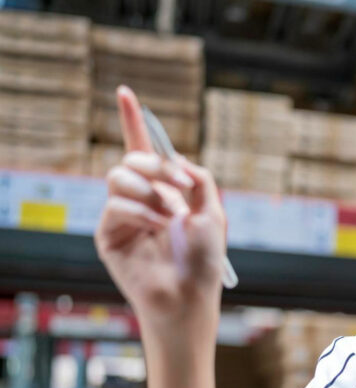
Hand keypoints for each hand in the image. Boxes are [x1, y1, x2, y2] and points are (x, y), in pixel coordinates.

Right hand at [95, 86, 225, 331]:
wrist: (190, 295)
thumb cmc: (204, 260)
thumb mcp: (214, 212)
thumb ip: (200, 179)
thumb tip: (177, 160)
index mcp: (167, 191)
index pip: (145, 148)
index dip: (134, 120)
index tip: (125, 92)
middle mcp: (142, 199)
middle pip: (134, 158)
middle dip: (157, 166)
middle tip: (180, 187)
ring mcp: (123, 216)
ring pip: (120, 177)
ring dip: (150, 191)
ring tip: (170, 217)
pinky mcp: (109, 235)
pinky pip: (116, 206)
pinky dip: (141, 213)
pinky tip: (156, 229)